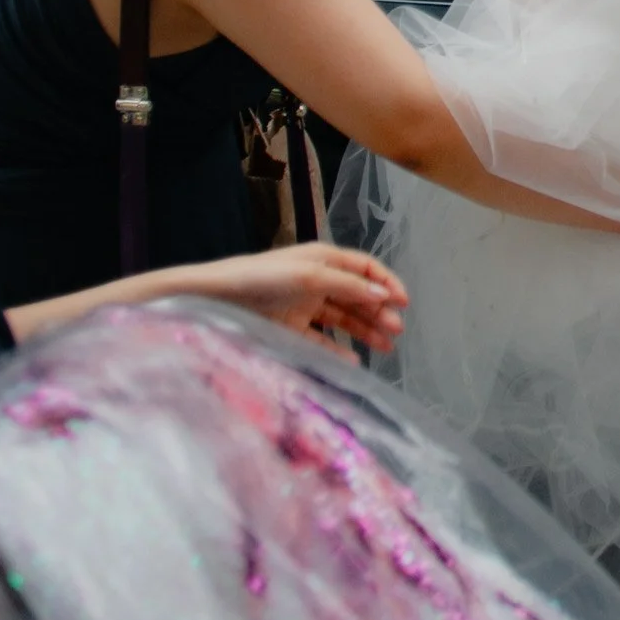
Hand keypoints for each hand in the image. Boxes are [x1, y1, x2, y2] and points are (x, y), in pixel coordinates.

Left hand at [176, 243, 409, 351]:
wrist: (216, 299)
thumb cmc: (262, 279)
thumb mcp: (309, 276)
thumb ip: (348, 287)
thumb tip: (384, 297)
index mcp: (324, 259)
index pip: (364, 268)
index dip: (386, 283)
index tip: (404, 304)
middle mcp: (317, 280)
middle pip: (357, 296)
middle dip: (379, 312)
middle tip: (396, 332)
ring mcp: (303, 306)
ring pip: (343, 319)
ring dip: (365, 330)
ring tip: (386, 348)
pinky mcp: (289, 328)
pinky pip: (321, 340)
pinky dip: (337, 350)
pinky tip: (353, 360)